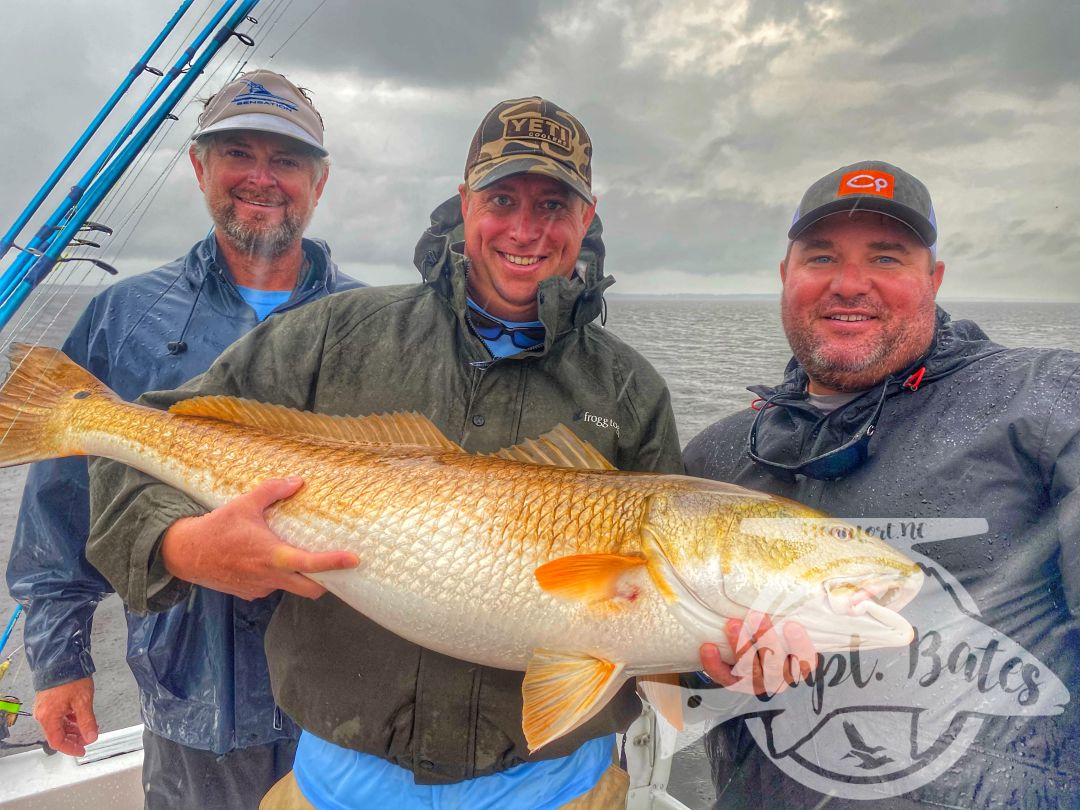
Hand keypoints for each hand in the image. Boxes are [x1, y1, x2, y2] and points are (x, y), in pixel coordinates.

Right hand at [33, 677, 98, 756]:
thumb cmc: (70, 678)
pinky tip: (81, 717)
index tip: (82, 750)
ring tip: (89, 727)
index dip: (70, 748)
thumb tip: (91, 736)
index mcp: (48, 717)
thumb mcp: (83, 702)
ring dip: (74, 728)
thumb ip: (87, 721)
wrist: (62, 659)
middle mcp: (43, 714)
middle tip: (89, 737)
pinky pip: (59, 716)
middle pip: (58, 734)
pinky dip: (70, 720)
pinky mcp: (49, 702)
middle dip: (75, 738)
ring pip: (59, 725)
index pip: (57, 742)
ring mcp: (45, 708)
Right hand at [161, 477, 358, 600]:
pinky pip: (272, 587)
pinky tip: (267, 562)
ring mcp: (259, 589)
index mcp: (272, 556)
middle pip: (310, 590)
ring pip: (290, 588)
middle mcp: (269, 577)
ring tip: (298, 557)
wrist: (184, 554)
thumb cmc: (216, 528)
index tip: (354, 560)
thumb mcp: (244, 504)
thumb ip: (273, 491)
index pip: (310, 564)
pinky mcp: (249, 594)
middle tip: (337, 568)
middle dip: (327, 583)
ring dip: (299, 578)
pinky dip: (277, 577)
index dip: (334, 563)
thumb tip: (298, 481)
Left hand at [698, 612, 815, 696]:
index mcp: (796, 665)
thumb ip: (783, 610)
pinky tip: (708, 647)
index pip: (805, 660)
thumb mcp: (781, 623)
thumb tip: (779, 575)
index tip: (792, 624)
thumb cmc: (769, 633)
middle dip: (765, 639)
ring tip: (732, 625)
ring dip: (740, 647)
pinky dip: (714, 664)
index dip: (800, 645)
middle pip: (775, 664)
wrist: (745, 652)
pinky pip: (725, 677)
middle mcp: (779, 678)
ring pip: (750, 671)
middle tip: (755, 616)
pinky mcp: (735, 685)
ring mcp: (757, 683)